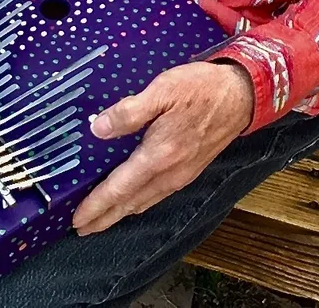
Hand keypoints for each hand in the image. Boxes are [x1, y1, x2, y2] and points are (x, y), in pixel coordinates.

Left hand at [72, 62, 253, 235]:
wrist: (242, 95)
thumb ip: (129, 111)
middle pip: (130, 203)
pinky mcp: (190, 171)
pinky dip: (139, 203)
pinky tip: (134, 200)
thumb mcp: (162, 89)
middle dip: (105, 218)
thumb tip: (98, 129)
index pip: (119, 188)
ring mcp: (183, 174)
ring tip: (102, 219)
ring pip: (145, 202)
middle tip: (81, 229)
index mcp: (159, 154)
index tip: (77, 220)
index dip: (96, 205)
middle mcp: (171, 172)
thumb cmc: (202, 88)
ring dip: (121, 213)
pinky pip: (158, 195)